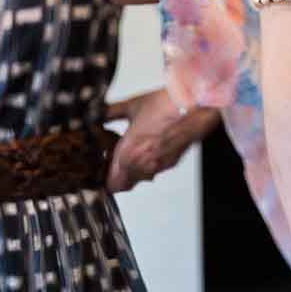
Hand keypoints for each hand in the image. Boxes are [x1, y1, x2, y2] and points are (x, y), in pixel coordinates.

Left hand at [103, 87, 218, 192]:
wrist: (194, 106)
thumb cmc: (167, 106)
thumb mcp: (132, 106)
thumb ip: (110, 113)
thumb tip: (96, 114)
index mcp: (128, 153)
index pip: (111, 184)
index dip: (104, 177)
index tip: (102, 167)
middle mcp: (143, 165)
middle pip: (124, 186)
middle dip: (117, 175)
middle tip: (114, 160)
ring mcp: (158, 166)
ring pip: (140, 179)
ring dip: (134, 170)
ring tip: (133, 151)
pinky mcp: (172, 162)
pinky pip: (154, 170)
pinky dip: (149, 163)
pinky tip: (150, 147)